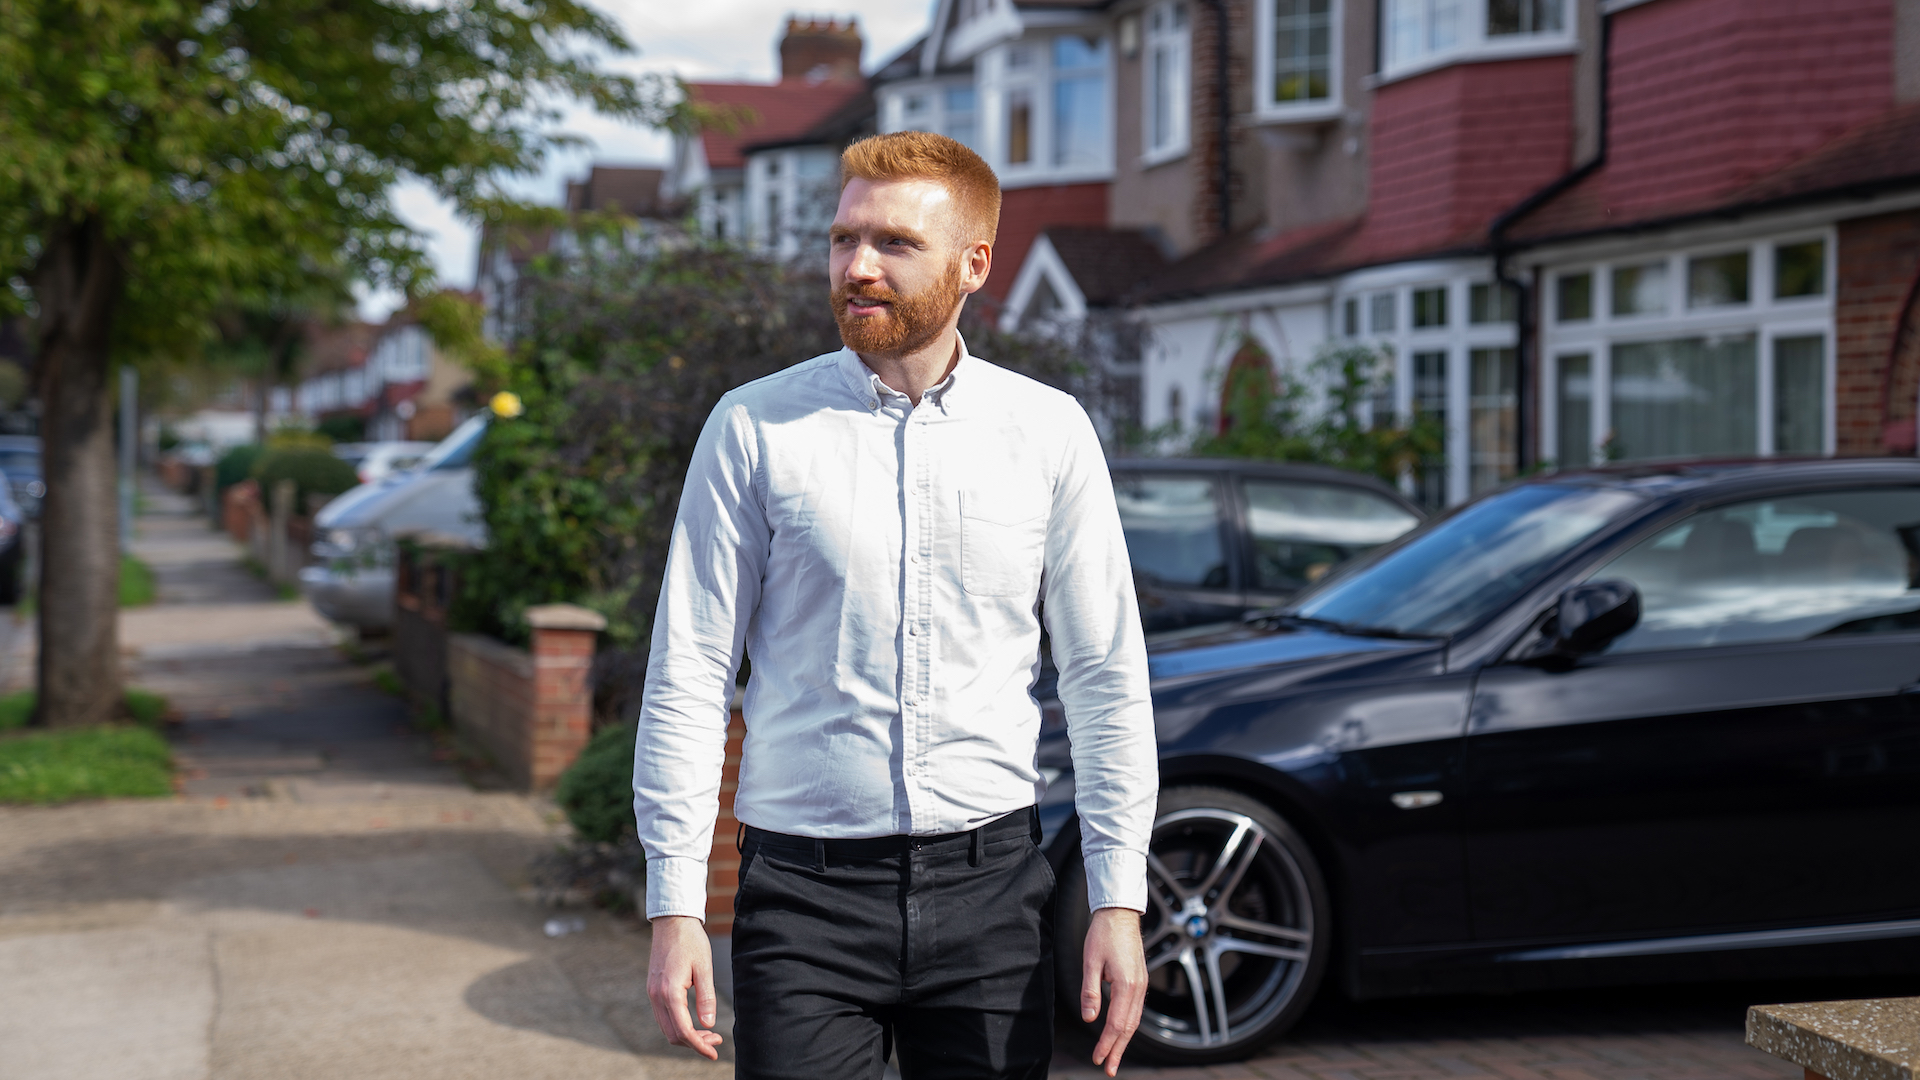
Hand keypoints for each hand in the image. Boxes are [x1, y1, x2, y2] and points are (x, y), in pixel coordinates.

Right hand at [646, 915, 722, 1058]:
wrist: (672, 920)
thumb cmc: (691, 940)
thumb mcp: (705, 967)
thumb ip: (706, 997)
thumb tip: (709, 1024)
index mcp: (669, 992)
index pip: (683, 1031)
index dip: (699, 1046)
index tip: (714, 1053)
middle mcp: (656, 996)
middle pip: (673, 1035)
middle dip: (694, 1043)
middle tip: (716, 1041)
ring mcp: (652, 993)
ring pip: (667, 1027)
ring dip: (686, 1035)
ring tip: (709, 1032)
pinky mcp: (653, 988)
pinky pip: (664, 1016)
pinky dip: (678, 1024)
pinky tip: (694, 1021)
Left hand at [1081, 906, 1146, 1075]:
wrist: (1120, 914)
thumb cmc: (1103, 934)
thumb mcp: (1090, 962)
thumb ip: (1090, 992)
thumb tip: (1090, 1019)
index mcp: (1126, 984)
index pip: (1116, 1023)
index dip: (1106, 1044)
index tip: (1098, 1059)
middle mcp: (1138, 987)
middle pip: (1129, 1027)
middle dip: (1117, 1050)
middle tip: (1109, 1070)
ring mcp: (1142, 984)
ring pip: (1134, 1020)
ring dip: (1123, 1041)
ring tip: (1114, 1057)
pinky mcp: (1140, 980)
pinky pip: (1135, 1010)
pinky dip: (1128, 1026)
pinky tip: (1120, 1033)